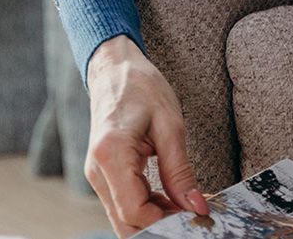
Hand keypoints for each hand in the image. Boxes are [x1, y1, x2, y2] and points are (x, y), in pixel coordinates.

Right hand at [85, 36, 210, 236]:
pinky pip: (123, 204)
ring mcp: (97, 174)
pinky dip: (148, 208)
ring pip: (124, 218)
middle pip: (126, 222)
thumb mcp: (171, 126)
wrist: (115, 69)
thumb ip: (180, 172)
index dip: (166, 221)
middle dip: (160, 225)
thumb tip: (196, 207)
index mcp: (110, 154)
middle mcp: (96, 170)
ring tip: (186, 203)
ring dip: (155, 218)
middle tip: (193, 214)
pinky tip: (171, 197)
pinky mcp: (103, 174)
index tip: (194, 216)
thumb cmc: (141, 87)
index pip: (134, 210)